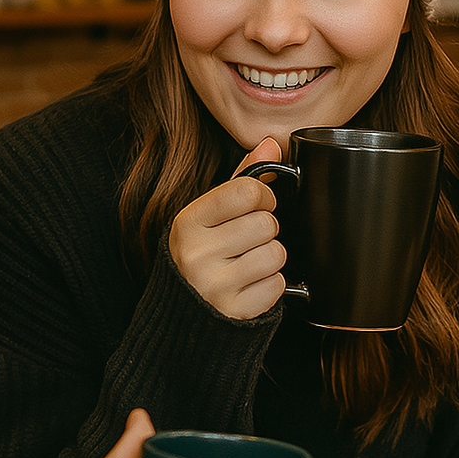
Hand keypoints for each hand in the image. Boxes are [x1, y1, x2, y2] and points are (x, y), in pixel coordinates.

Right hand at [169, 136, 286, 318]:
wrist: (181, 314)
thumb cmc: (202, 255)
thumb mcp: (211, 214)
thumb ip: (241, 178)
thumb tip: (271, 143)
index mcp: (189, 222)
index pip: (247, 191)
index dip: (263, 196)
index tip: (258, 205)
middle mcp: (196, 253)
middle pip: (266, 223)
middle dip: (265, 231)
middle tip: (247, 242)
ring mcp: (213, 285)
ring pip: (275, 254)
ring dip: (270, 259)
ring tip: (247, 264)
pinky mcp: (233, 311)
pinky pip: (277, 286)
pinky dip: (270, 286)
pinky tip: (248, 285)